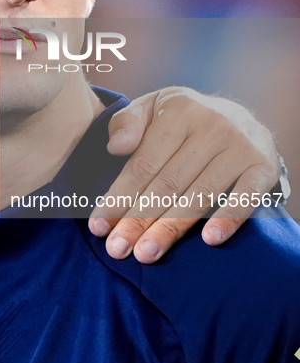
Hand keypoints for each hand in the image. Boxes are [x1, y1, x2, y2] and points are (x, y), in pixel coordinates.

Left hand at [89, 87, 280, 262]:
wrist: (241, 117)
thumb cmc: (183, 120)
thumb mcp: (151, 108)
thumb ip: (126, 123)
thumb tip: (116, 148)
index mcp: (178, 110)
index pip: (143, 164)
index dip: (119, 197)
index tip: (99, 227)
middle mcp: (212, 125)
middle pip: (168, 184)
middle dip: (138, 220)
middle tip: (118, 249)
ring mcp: (240, 146)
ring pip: (199, 195)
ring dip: (171, 228)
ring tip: (146, 254)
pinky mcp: (263, 166)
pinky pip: (245, 197)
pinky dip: (228, 218)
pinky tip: (208, 240)